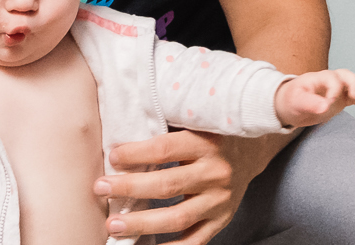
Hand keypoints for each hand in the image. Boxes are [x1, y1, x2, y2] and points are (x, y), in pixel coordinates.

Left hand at [99, 128, 271, 244]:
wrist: (254, 149)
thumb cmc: (214, 134)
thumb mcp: (198, 122)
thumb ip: (168, 129)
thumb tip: (121, 138)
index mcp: (207, 142)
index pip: (165, 149)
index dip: (136, 153)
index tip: (112, 156)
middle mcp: (215, 172)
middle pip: (167, 185)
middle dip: (129, 188)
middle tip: (100, 189)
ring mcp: (219, 200)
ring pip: (177, 217)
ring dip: (142, 223)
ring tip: (113, 225)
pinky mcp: (221, 220)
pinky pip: (194, 241)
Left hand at [274, 68, 354, 127]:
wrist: (290, 105)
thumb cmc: (292, 101)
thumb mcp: (297, 102)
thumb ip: (310, 103)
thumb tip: (325, 107)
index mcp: (318, 78)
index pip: (332, 79)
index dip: (334, 90)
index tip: (329, 104)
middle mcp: (329, 80)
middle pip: (346, 75)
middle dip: (354, 83)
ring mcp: (336, 89)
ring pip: (353, 81)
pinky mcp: (341, 98)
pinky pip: (354, 94)